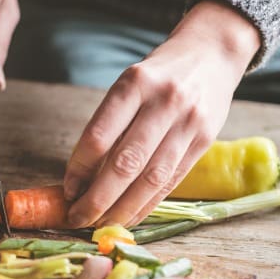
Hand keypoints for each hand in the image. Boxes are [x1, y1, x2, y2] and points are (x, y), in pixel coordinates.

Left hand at [63, 1, 260, 227]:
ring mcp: (188, 122)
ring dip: (122, 209)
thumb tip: (82, 178)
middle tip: (78, 218)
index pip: (99, 136)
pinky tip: (130, 216)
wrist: (212, 53)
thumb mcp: (129, 85)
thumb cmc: (158, 74)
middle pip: (125, 163)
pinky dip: (147, 204)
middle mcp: (164, 102)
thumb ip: (110, 125)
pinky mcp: (205, 140)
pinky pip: (171, 182)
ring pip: (151, 179)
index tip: (67, 190)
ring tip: (101, 224)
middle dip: (97, 199)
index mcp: (135, 83)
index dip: (79, 169)